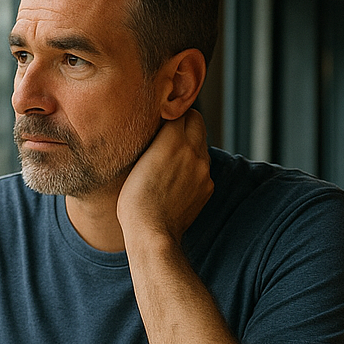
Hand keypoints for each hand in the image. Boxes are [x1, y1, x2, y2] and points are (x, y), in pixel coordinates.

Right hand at [116, 108, 212, 243]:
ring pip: (201, 144)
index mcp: (173, 140)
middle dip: (185, 122)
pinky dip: (193, 168)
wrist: (153, 234)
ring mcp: (204, 170)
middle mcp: (194, 151)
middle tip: (169, 132)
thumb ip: (153, 140)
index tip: (161, 118)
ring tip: (170, 160)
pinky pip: (203, 167)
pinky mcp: (208, 187)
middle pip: (197, 121)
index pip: (179, 110)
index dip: (169, 113)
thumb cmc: (134, 200)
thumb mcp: (136, 162)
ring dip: (190, 145)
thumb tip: (161, 127)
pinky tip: (176, 181)